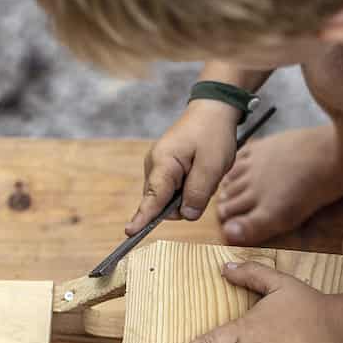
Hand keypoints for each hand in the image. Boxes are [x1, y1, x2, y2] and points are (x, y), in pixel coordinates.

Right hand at [125, 101, 238, 234]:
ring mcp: (157, 167)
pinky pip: (174, 190)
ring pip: (170, 199)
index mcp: (164, 162)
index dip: (143, 217)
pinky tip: (198, 172)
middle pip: (163, 203)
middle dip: (185, 202)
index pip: (153, 197)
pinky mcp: (164, 169)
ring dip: (189, 194)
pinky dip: (188, 187)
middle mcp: (154, 166)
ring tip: (203, 172)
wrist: (212, 110)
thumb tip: (185, 215)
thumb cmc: (212, 134)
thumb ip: (198, 193)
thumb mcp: (212, 165)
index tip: (130, 232)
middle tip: (205, 180)